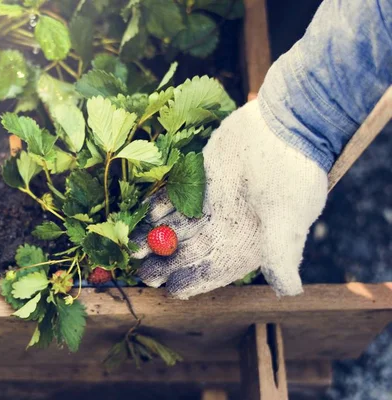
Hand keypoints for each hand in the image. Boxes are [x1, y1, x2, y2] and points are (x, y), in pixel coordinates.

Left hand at [132, 100, 327, 298]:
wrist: (287, 125)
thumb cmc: (293, 174)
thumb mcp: (289, 216)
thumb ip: (281, 253)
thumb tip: (290, 291)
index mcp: (247, 243)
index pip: (215, 270)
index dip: (193, 281)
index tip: (172, 289)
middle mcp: (228, 227)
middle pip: (191, 252)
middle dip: (166, 264)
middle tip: (142, 273)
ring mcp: (213, 203)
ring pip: (178, 227)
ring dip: (157, 238)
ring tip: (133, 248)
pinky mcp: (202, 179)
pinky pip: (176, 198)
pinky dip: (161, 206)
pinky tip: (145, 214)